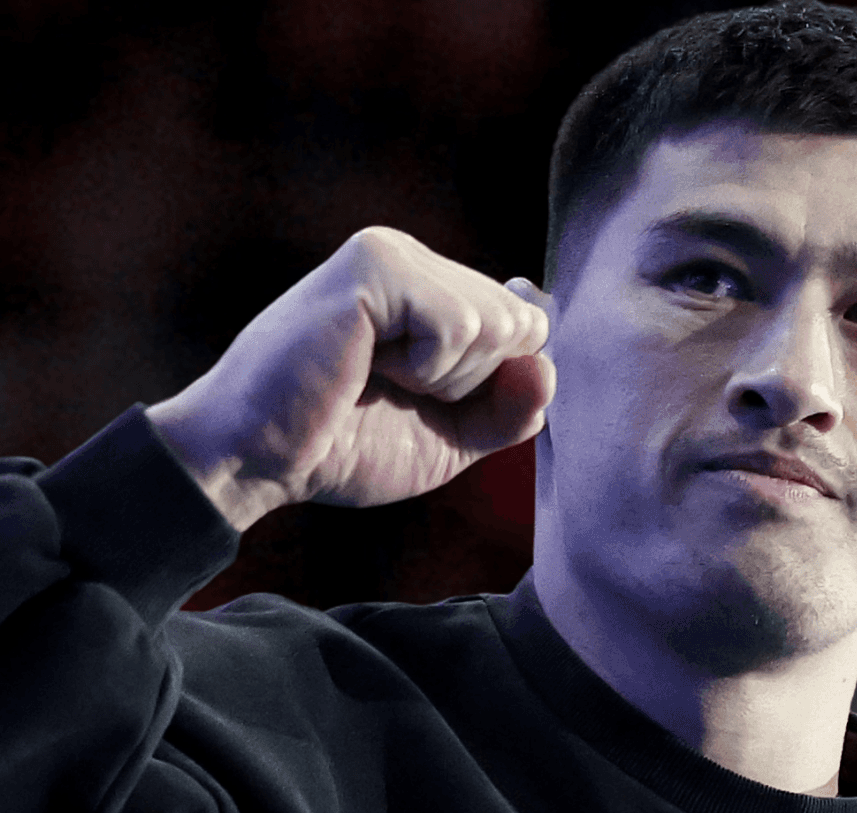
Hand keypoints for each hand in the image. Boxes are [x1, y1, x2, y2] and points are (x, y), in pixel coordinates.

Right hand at [147, 226, 554, 530]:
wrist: (256, 462)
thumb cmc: (343, 447)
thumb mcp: (454, 438)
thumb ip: (513, 407)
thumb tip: (547, 362)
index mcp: (433, 289)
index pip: (530, 326)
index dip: (494, 386)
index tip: (420, 398)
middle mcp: (416, 259)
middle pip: (524, 324)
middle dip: (472, 383)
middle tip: (393, 389)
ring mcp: (393, 254)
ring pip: (499, 322)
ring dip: (445, 378)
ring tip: (375, 374)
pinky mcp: (373, 265)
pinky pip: (460, 323)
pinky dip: (425, 368)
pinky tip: (366, 363)